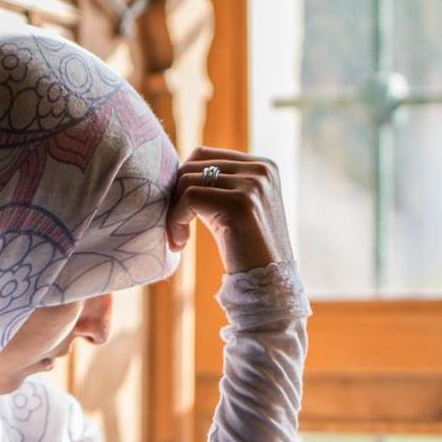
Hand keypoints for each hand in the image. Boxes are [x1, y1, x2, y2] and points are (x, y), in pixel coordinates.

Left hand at [166, 147, 293, 273]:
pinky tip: (180, 243)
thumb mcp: (233, 209)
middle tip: (175, 227)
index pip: (204, 155)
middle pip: (193, 164)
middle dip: (175, 195)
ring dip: (173, 211)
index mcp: (263, 166)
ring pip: (188, 179)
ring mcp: (253, 184)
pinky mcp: (240, 203)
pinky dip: (176, 219)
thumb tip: (178, 169)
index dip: (182, 182)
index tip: (180, 214)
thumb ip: (215, 185)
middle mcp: (261, 170)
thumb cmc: (245, 251)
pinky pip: (189, 197)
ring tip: (178, 239)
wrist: (268, 286)